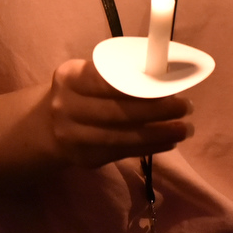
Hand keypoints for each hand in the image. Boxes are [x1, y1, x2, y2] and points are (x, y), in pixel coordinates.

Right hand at [42, 58, 190, 168]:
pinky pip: (122, 153)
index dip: (139, 84)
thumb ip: (114, 74)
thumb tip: (162, 75)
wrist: (46, 128)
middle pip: (118, 111)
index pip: (106, 79)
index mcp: (70, 78)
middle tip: (186, 107)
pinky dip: (149, 147)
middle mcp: (67, 107)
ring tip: (185, 129)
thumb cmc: (79, 93)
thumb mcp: (85, 75)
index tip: (170, 85)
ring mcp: (74, 136)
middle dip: (157, 110)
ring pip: (123, 137)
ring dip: (159, 134)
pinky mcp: (85, 158)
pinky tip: (169, 142)